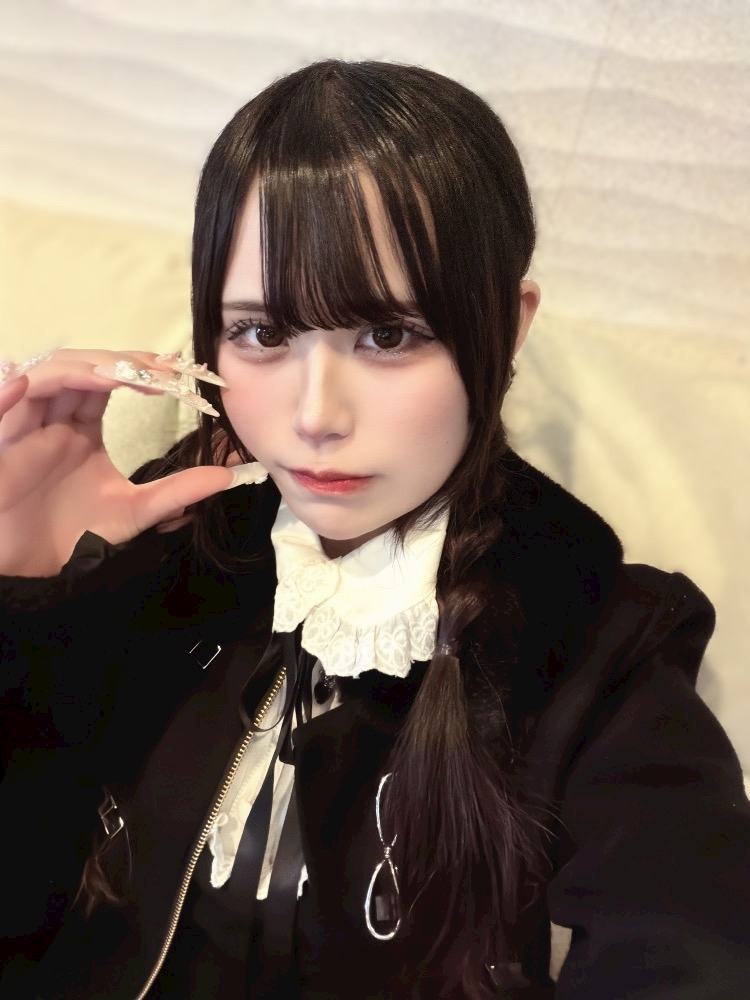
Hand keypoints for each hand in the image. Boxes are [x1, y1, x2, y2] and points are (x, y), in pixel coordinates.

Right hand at [0, 349, 234, 575]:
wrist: (31, 570)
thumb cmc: (74, 536)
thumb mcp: (136, 511)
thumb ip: (178, 491)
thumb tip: (228, 476)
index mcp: (81, 428)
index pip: (110, 379)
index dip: (140, 368)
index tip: (180, 372)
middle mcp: (55, 419)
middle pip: (83, 367)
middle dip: (122, 361)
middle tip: (162, 370)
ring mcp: (27, 427)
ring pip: (49, 375)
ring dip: (86, 367)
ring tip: (122, 374)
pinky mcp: (3, 443)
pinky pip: (5, 404)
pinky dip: (25, 386)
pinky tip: (58, 382)